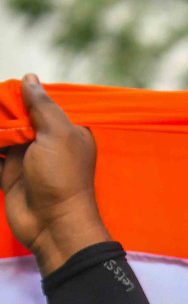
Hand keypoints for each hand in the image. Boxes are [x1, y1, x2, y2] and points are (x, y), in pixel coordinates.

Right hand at [1, 74, 110, 274]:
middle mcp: (46, 141)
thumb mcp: (58, 135)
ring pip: (2, 133)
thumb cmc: (62, 178)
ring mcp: (26, 157)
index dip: (21, 94)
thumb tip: (30, 78)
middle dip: (1, 110)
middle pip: (16, 115)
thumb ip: (43, 106)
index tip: (3, 89)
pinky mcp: (8, 173)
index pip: (40, 102)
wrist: (53, 225)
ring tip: (0, 134)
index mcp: (65, 130)